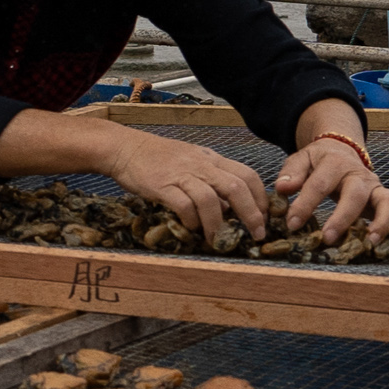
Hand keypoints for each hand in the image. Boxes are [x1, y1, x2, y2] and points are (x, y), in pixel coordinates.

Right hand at [100, 127, 271, 241]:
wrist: (124, 148)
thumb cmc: (157, 157)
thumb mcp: (190, 161)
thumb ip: (211, 180)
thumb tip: (230, 206)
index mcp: (211, 159)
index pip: (247, 174)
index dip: (261, 198)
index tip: (265, 217)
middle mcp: (200, 165)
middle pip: (236, 187)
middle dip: (251, 214)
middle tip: (256, 234)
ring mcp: (181, 174)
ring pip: (211, 199)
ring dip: (219, 223)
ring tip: (219, 239)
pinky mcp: (162, 185)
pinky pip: (184, 205)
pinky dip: (192, 220)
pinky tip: (191, 228)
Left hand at [277, 137, 388, 244]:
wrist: (342, 151)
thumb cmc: (319, 162)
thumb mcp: (302, 160)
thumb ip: (291, 173)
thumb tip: (282, 188)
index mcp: (335, 164)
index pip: (319, 184)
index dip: (305, 204)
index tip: (292, 224)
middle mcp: (360, 176)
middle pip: (355, 194)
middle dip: (342, 218)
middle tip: (327, 238)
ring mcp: (377, 189)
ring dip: (382, 223)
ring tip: (369, 243)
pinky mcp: (387, 201)